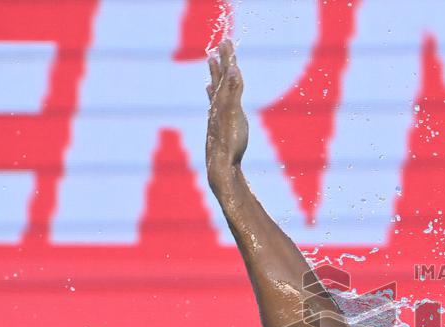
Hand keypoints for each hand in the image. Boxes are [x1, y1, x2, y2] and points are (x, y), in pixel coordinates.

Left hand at [206, 40, 248, 191]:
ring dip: (215, 76)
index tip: (226, 42)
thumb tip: (233, 68)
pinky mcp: (218, 128)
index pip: (225, 75)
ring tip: (211, 64)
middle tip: (219, 47)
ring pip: (215, 92)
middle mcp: (217, 107)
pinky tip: (210, 98)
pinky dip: (213, 96)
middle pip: (218, 80)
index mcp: (221, 101)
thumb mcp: (234, 114)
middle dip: (220, 63)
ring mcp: (216, 117)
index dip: (227, 59)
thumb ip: (234, 90)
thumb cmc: (229, 141)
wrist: (220, 166)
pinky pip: (214, 106)